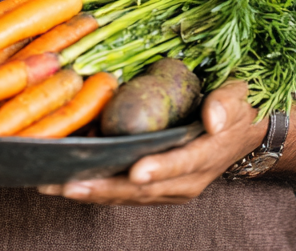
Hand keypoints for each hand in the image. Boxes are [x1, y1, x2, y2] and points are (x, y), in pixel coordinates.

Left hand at [38, 79, 267, 204]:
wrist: (243, 132)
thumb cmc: (238, 108)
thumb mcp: (239, 100)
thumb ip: (227, 106)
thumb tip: (214, 117)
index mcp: (205, 157)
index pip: (180, 165)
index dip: (159, 169)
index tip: (135, 170)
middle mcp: (184, 181)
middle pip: (142, 189)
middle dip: (104, 188)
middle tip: (68, 183)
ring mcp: (167, 186)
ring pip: (125, 195)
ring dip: (90, 191)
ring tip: (53, 184)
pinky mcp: (153, 185)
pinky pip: (121, 191)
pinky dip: (94, 187)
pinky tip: (64, 179)